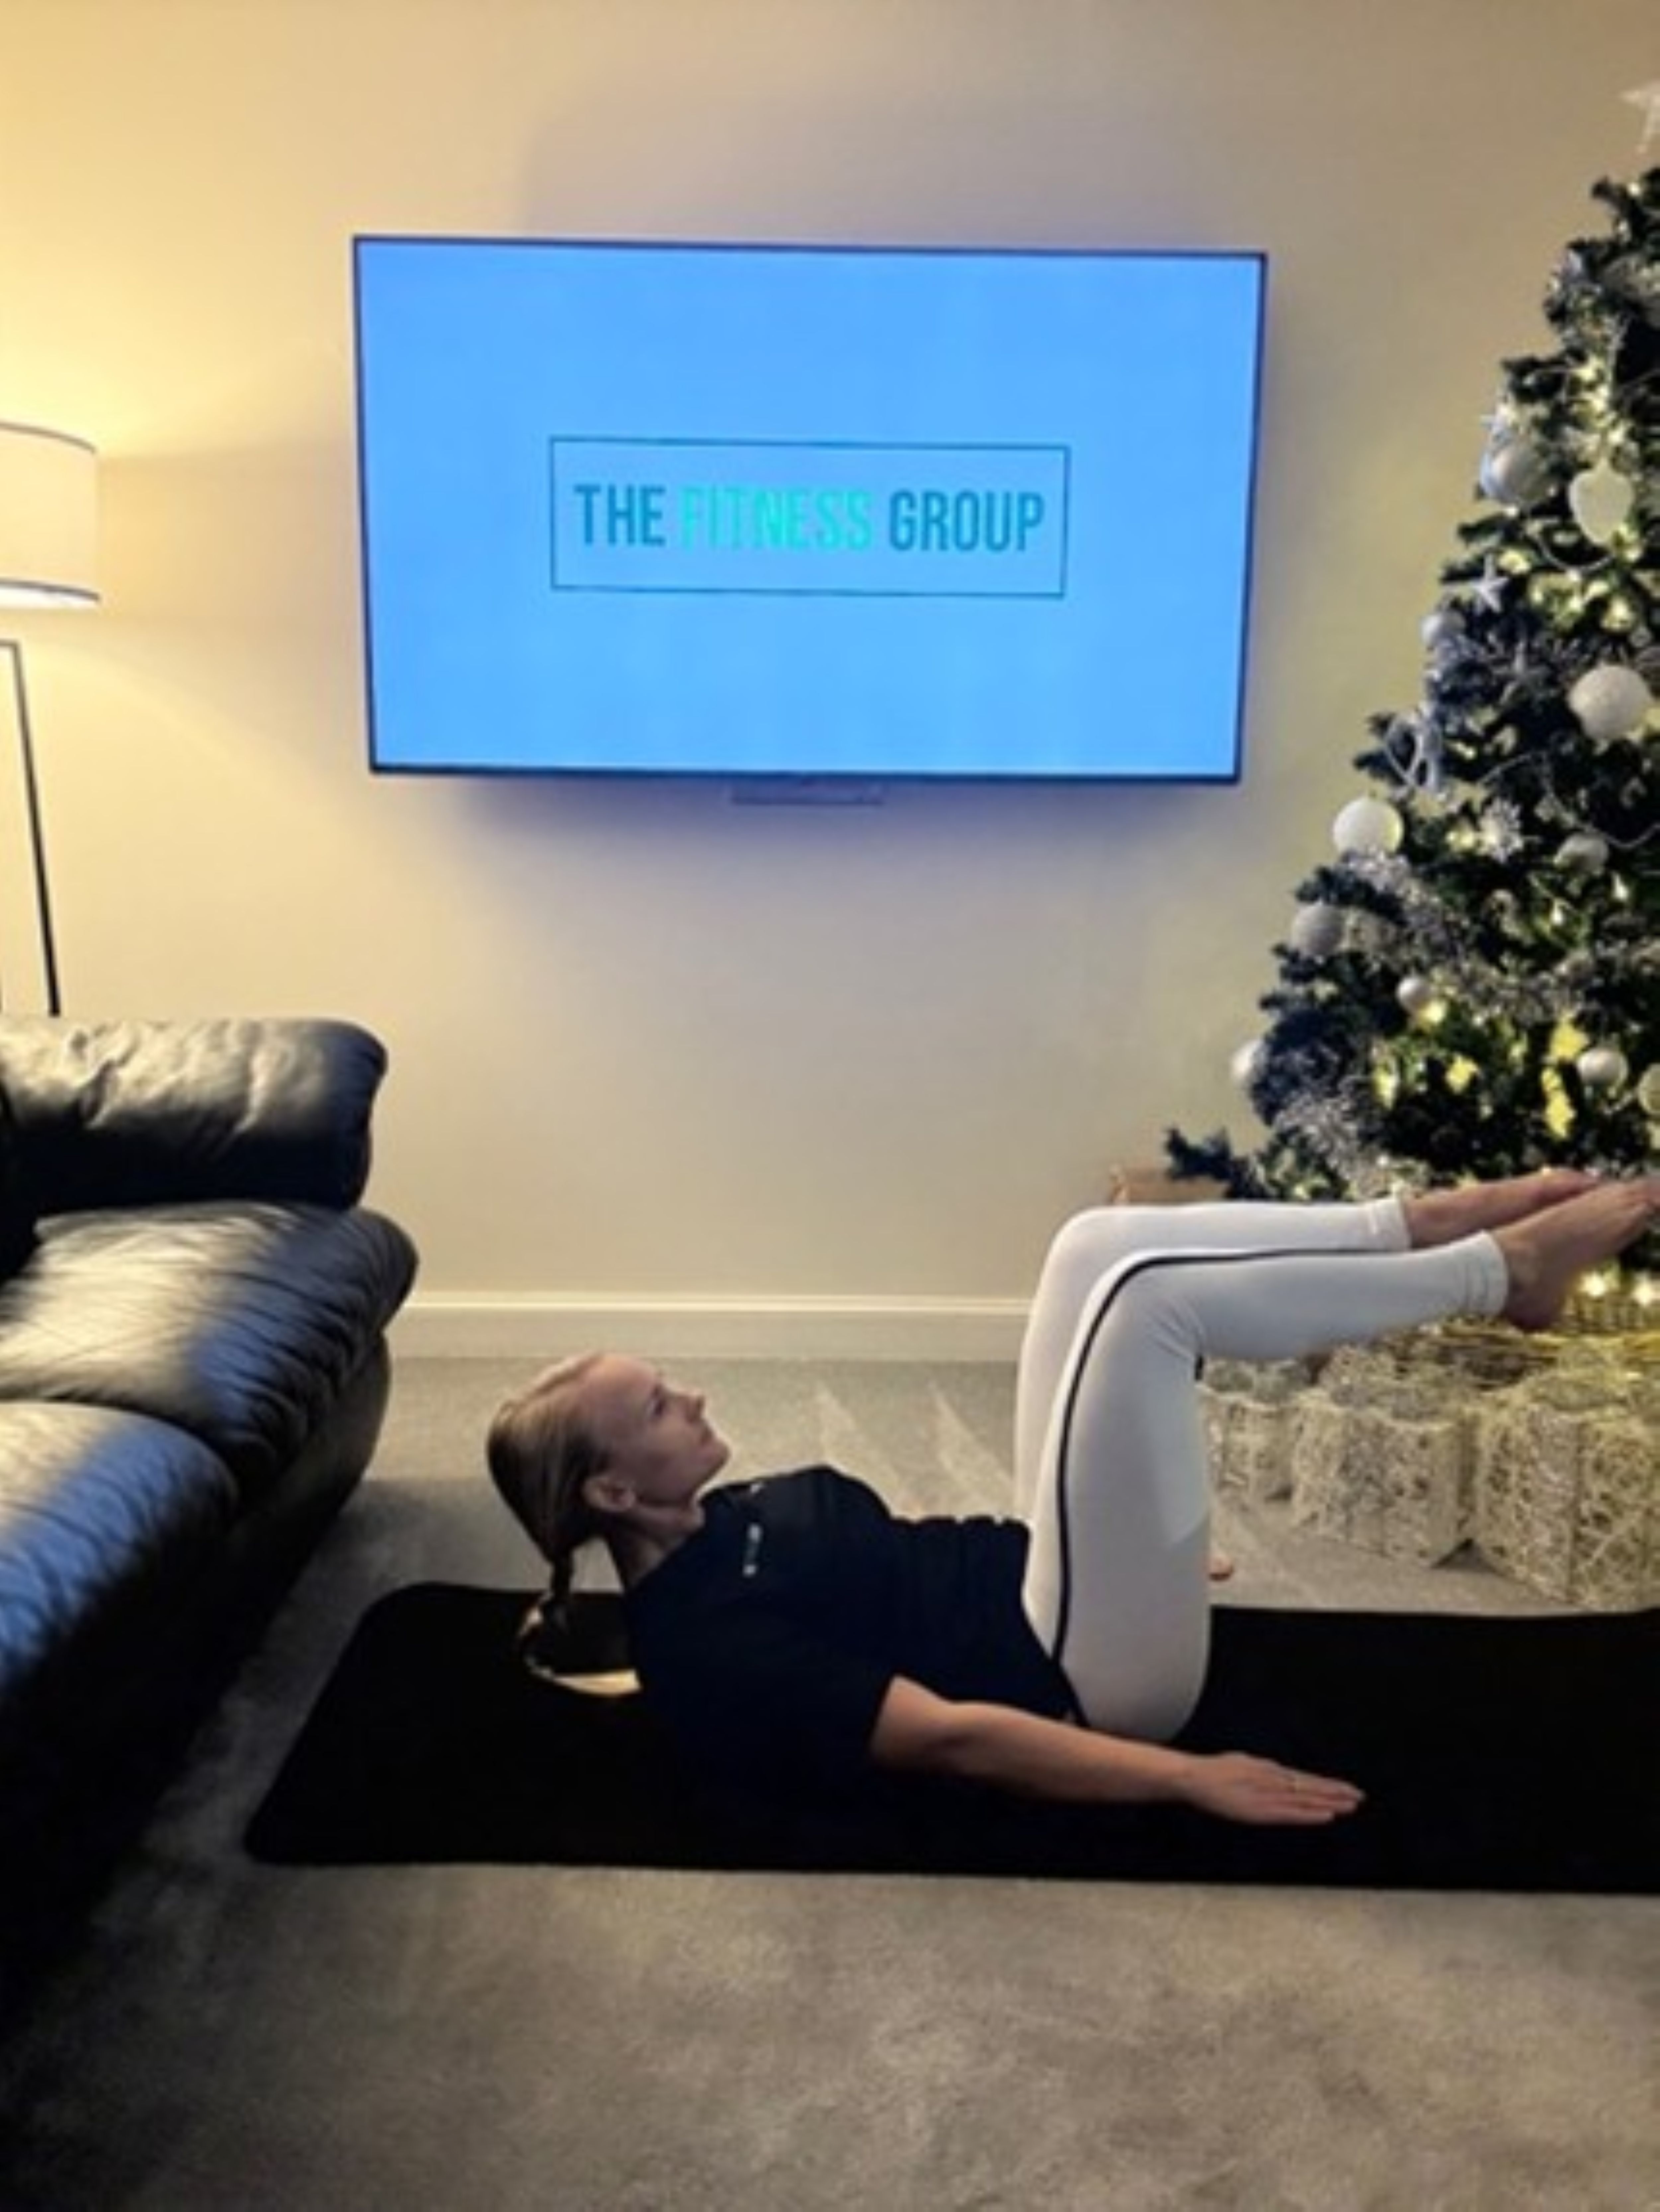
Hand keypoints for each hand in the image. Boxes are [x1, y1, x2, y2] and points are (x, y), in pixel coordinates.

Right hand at [1179, 1752, 1363, 1826]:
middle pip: (1310, 1786)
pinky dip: (1311, 1814)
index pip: (1304, 1779)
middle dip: (1336, 1792)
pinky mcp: (1262, 1810)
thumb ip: (1262, 1770)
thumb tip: (1277, 1771)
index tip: (1346, 1788)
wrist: (1194, 1777)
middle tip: (1360, 1796)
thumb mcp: (1243, 1764)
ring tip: (1352, 1805)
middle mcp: (1273, 1780)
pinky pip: (1292, 1813)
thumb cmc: (1213, 1773)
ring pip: (1306, 1798)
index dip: (1326, 1784)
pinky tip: (1327, 1816)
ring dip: (1330, 1802)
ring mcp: (1269, 1795)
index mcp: (1269, 1771)